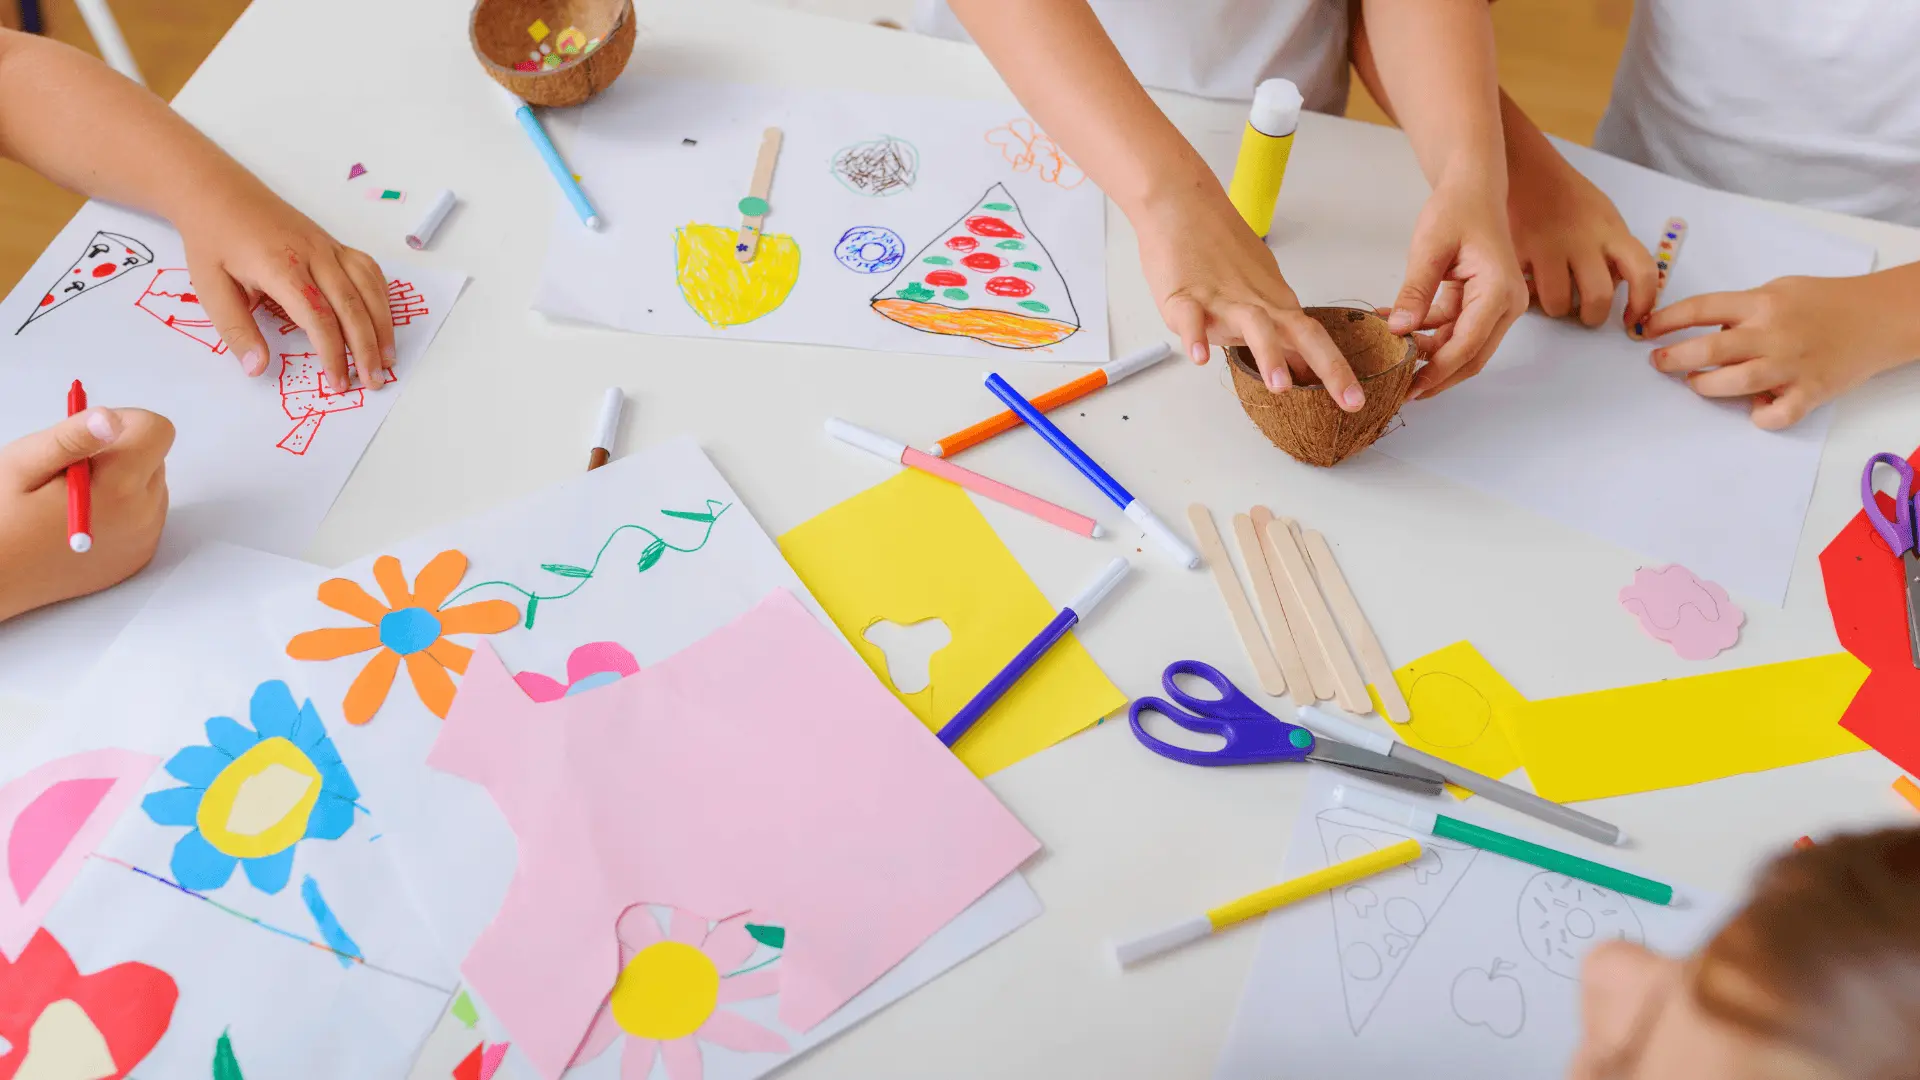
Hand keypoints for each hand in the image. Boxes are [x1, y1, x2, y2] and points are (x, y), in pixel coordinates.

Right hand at [0, 408, 172, 621]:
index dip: (124, 421)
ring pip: (151, 485)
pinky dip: (123, 507)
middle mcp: (143, 515)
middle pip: (154, 457)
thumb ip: (72, 437)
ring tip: (73, 496)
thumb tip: (111, 418)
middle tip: (71, 470)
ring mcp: (144, 539)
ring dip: (122, 479)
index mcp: (119, 488)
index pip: (157, 431)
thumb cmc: (2, 519)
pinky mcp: (140, 556)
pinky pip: (146, 515)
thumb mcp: (24, 464)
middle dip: (119, 452)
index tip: (89, 434)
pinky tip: (85, 517)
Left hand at [179, 183, 393, 392]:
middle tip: (374, 381)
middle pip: (352, 307)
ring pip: (368, 288)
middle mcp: (313, 255)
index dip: (333, 354)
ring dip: (383, 326)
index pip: (319, 318)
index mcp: (281, 268)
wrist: (219, 192)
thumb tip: (257, 369)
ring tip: (388, 358)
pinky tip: (382, 319)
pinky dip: (381, 297)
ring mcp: (328, 247)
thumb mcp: (209, 287)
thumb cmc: (213, 240)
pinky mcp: (333, 243)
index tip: (338, 383)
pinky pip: (369, 270)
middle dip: (367, 348)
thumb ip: (236, 329)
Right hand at [1137, 189, 1364, 410]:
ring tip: (1279, 385)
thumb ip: (1274, 325)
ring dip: (1269, 355)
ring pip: (1253, 326)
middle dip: (1330, 368)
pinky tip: (1199, 357)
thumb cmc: (1217, 248)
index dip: (1338, 370)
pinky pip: (1192, 318)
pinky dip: (1195, 337)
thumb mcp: (1256, 288)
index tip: (1356, 400)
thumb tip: (1298, 363)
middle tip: (1349, 400)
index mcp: (1274, 304)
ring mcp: (1222, 299)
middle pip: (1301, 334)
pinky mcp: (1185, 295)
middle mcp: (1256, 303)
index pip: (1315, 339)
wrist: (1183, 206)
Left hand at [1389, 174, 1528, 399]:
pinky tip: (1395, 332)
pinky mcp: (1481, 304)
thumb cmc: (1457, 209)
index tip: (1409, 389)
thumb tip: (1399, 329)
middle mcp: (1507, 305)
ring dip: (1428, 357)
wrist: (1472, 189)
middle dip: (1436, 377)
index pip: (1467, 345)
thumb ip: (1415, 291)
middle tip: (1400, 393)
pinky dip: (1427, 336)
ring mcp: (1496, 306)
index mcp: (1499, 291)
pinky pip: (1454, 330)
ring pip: (1463, 348)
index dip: (1437, 371)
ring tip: (1390, 362)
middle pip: (1471, 357)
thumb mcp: (1429, 248)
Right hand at [1507, 134, 1657, 331]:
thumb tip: (1620, 287)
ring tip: (1551, 297)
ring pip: (1558, 303)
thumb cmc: (1567, 197)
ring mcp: (1548, 247)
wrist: (1525, 169)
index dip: (1643, 302)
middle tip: (1584, 313)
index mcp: (1611, 230)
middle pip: (1598, 297)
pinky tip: (1529, 281)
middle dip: (1592, 316)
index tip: (1632, 317)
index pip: (1643, 272)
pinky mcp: (1517, 252)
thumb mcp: (1603, 215)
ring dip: (1557, 308)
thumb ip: (1614, 249)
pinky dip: (1528, 295)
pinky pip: (1525, 292)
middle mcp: (1584, 239)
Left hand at [1644, 273, 1919, 429]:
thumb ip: (1743, 310)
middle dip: (1674, 358)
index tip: (1646, 330)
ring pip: (1735, 384)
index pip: (1702, 309)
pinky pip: (1776, 415)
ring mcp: (1792, 364)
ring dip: (1706, 386)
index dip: (1667, 321)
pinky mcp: (1811, 391)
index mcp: (1762, 303)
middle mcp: (1774, 333)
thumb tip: (1705, 332)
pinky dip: (1760, 416)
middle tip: (1659, 362)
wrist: (1877, 317)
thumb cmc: (1823, 302)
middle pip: (1710, 351)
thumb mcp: (1779, 290)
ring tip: (1696, 382)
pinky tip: (1754, 409)